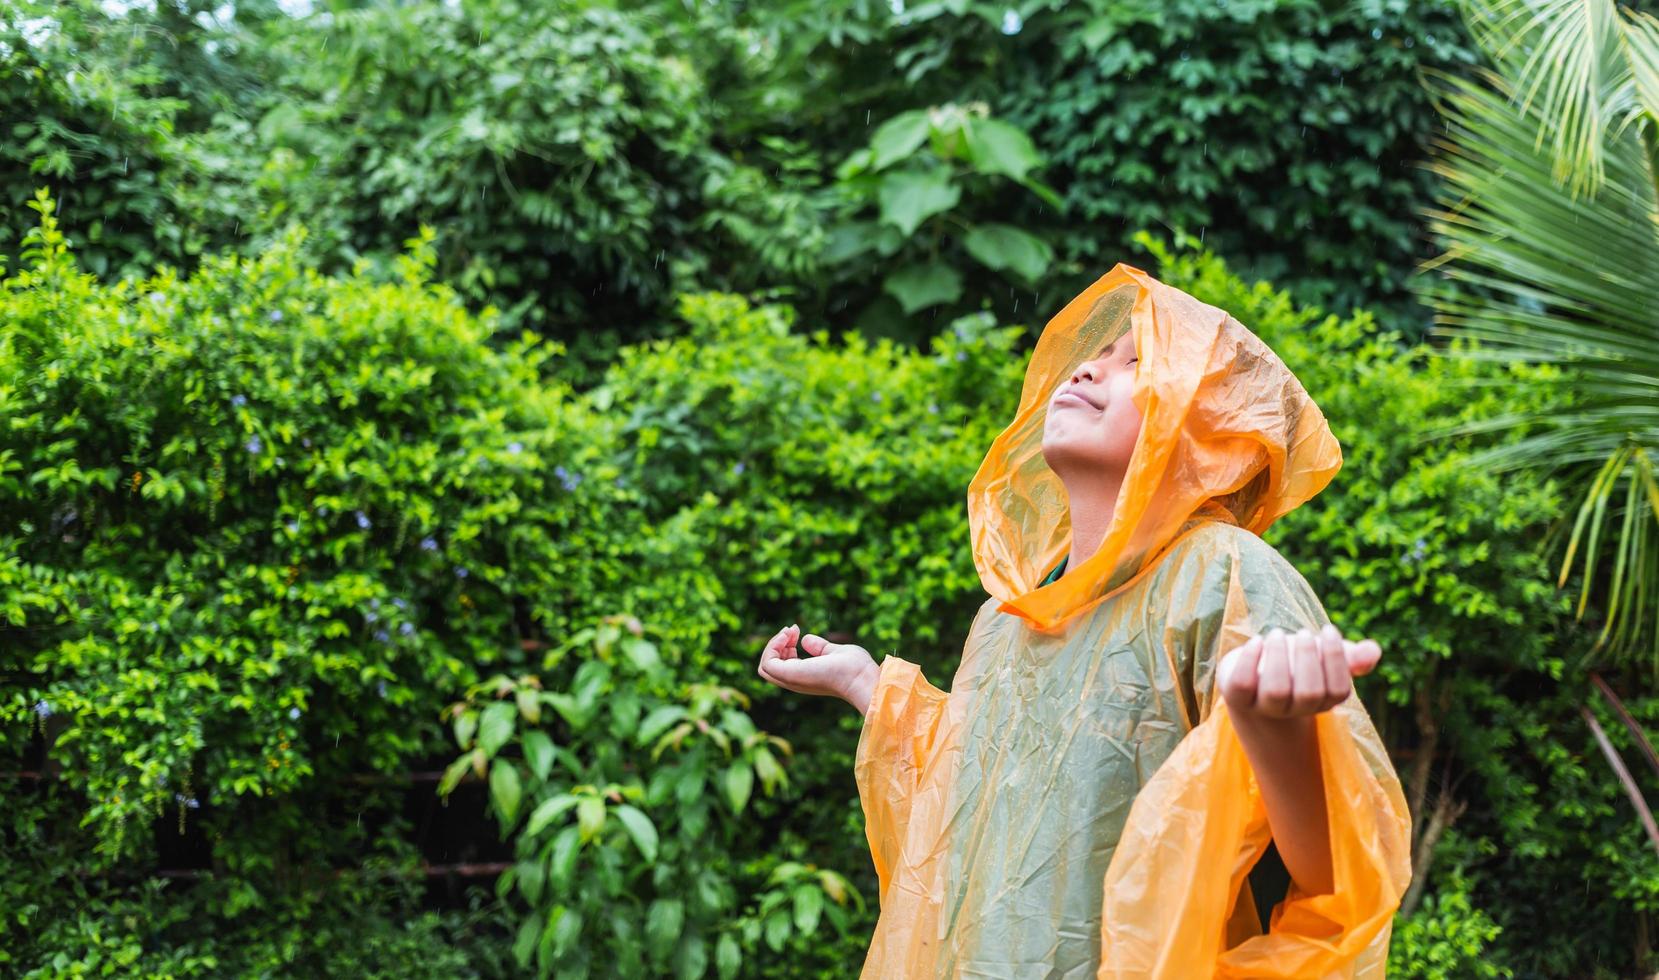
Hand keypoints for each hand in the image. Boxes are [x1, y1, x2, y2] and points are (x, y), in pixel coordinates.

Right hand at [757, 624, 879, 714]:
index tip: (796, 630)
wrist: (861, 677)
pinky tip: (787, 636)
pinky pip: (767, 663)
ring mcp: (792, 680)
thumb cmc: (854, 668)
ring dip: (772, 645)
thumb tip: (805, 640)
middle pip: (769, 667)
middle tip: (791, 630)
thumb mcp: (833, 651)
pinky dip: (772, 647)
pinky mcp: (790, 675)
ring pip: (764, 666)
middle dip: (775, 645)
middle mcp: (796, 681)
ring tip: (789, 631)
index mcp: (805, 677)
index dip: (784, 645)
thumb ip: (819, 647)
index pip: (782, 665)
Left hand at [1218, 624, 1380, 720]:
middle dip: (1308, 657)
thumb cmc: (1294, 667)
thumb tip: (1374, 651)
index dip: (1336, 659)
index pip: (1338, 690)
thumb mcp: (1321, 659)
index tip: (1328, 630)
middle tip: (1302, 633)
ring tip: (1277, 634)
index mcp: (1320, 702)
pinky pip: (1242, 685)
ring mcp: (1263, 707)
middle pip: (1308, 692)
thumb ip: (1349, 656)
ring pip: (1276, 691)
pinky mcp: (1236, 698)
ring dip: (1280, 657)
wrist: (1250, 684)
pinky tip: (1256, 641)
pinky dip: (1250, 659)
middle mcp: (1293, 709)